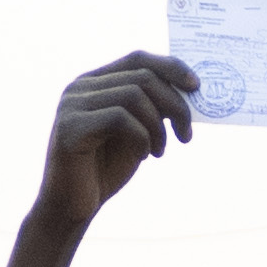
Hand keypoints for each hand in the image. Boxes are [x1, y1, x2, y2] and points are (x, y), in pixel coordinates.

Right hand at [37, 51, 195, 226]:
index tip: (196, 87)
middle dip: (174, 105)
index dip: (171, 68)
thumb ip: (153, 109)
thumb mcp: (137, 133)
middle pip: (142, 76)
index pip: (138, 58)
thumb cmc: (105, 170)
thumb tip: (188, 91)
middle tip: (186, 134)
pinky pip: (120, 118)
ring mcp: (72, 104)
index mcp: (95, 82)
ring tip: (160, 151)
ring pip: (134, 95)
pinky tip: (144, 156)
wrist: (71, 207)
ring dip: (158, 127)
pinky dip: (142, 137)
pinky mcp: (70, 127)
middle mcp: (80, 87)